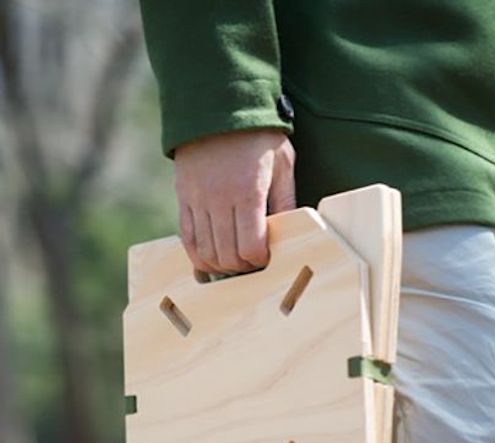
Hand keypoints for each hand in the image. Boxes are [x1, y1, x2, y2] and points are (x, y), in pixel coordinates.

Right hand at [173, 129, 295, 274]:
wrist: (218, 104)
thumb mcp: (283, 164)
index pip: (251, 247)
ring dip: (221, 264)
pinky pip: (187, 237)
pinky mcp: (183, 196)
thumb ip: (285, 201)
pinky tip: (212, 258)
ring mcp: (197, 199)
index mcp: (247, 192)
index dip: (261, 259)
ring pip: (205, 251)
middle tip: (254, 261)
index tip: (268, 256)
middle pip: (227, 255)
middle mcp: (218, 199)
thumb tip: (290, 233)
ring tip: (235, 261)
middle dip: (243, 266)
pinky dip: (198, 254)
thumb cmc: (259, 135)